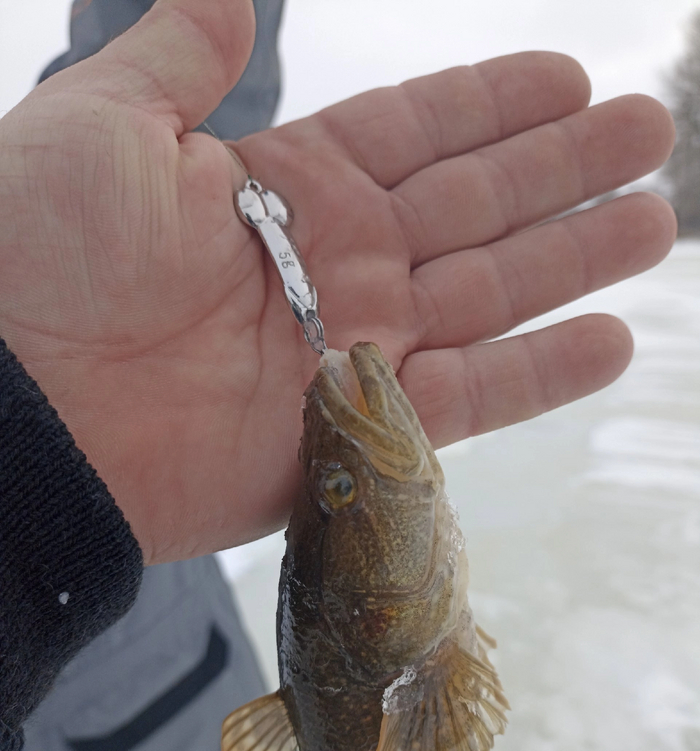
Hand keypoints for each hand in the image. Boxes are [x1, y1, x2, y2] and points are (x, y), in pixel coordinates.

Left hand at [0, 0, 675, 563]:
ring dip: (574, 260)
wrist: (23, 407)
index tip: (568, 74)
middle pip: (475, 208)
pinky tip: (610, 340)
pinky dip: (540, 373)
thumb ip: (176, 57)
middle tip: (650, 132)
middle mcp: (333, 266)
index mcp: (284, 187)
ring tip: (655, 220)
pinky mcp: (359, 433)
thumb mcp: (102, 126)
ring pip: (491, 296)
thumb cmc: (37, 259)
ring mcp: (353, 351)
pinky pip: (470, 400)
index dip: (491, 106)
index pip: (414, 135)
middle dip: (564, 169)